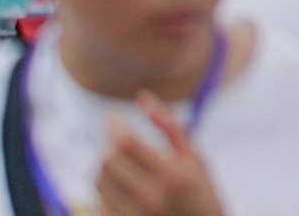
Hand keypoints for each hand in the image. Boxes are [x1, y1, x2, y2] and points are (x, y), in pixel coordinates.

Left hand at [93, 101, 228, 215]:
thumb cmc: (200, 194)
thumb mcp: (195, 159)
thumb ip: (170, 126)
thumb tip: (142, 97)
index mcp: (173, 177)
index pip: (127, 144)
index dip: (115, 126)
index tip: (113, 116)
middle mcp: (150, 199)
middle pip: (108, 161)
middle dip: (112, 147)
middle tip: (123, 143)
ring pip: (99, 180)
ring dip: (108, 168)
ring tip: (128, 169)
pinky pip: (98, 201)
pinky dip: (107, 190)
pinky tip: (125, 191)